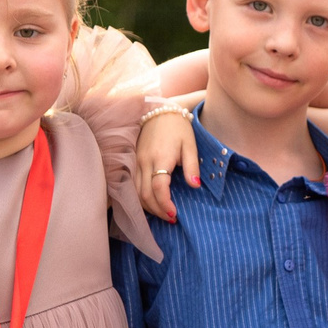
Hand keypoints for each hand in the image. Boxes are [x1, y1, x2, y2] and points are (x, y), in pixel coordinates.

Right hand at [138, 104, 200, 220]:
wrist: (158, 110)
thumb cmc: (178, 128)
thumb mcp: (190, 145)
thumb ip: (192, 167)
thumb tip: (194, 186)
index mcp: (161, 158)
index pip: (159, 188)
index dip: (165, 204)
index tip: (174, 214)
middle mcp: (145, 162)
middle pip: (145, 195)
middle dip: (157, 210)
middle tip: (171, 218)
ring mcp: (136, 162)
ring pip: (136, 192)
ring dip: (148, 207)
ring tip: (162, 212)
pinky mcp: (133, 161)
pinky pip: (132, 185)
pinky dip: (140, 198)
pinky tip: (151, 202)